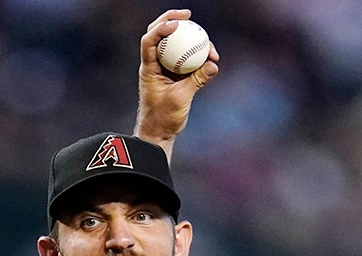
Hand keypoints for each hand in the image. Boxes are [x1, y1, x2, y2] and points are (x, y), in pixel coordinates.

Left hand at [135, 8, 219, 157]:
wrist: (159, 134)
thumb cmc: (163, 119)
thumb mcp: (181, 99)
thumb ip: (196, 80)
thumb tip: (213, 64)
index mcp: (149, 68)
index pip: (149, 41)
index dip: (161, 28)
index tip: (178, 24)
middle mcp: (155, 64)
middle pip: (160, 34)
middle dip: (172, 20)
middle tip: (189, 15)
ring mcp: (166, 68)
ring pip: (176, 45)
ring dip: (191, 40)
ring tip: (210, 47)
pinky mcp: (176, 75)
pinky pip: (187, 59)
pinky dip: (198, 56)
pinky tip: (212, 58)